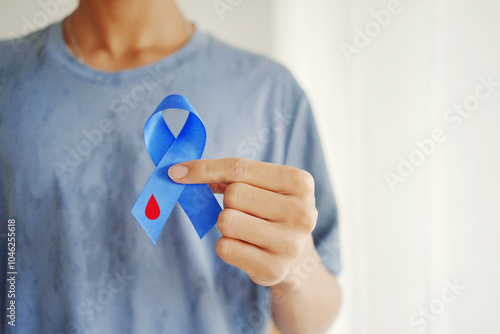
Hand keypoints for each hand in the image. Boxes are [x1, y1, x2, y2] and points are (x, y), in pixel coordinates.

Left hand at [168, 158, 317, 286]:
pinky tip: (246, 248)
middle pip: (234, 195)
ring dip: (226, 224)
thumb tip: (182, 171)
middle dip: (228, 201)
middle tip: (245, 210)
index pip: (239, 167)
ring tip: (247, 229)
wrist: (297, 257)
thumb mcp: (263, 185)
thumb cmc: (271, 211)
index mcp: (299, 182)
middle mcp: (302, 212)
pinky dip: (226, 245)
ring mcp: (290, 243)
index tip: (177, 172)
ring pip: (227, 221)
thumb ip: (229, 174)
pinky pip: (225, 247)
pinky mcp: (274, 268)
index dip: (204, 168)